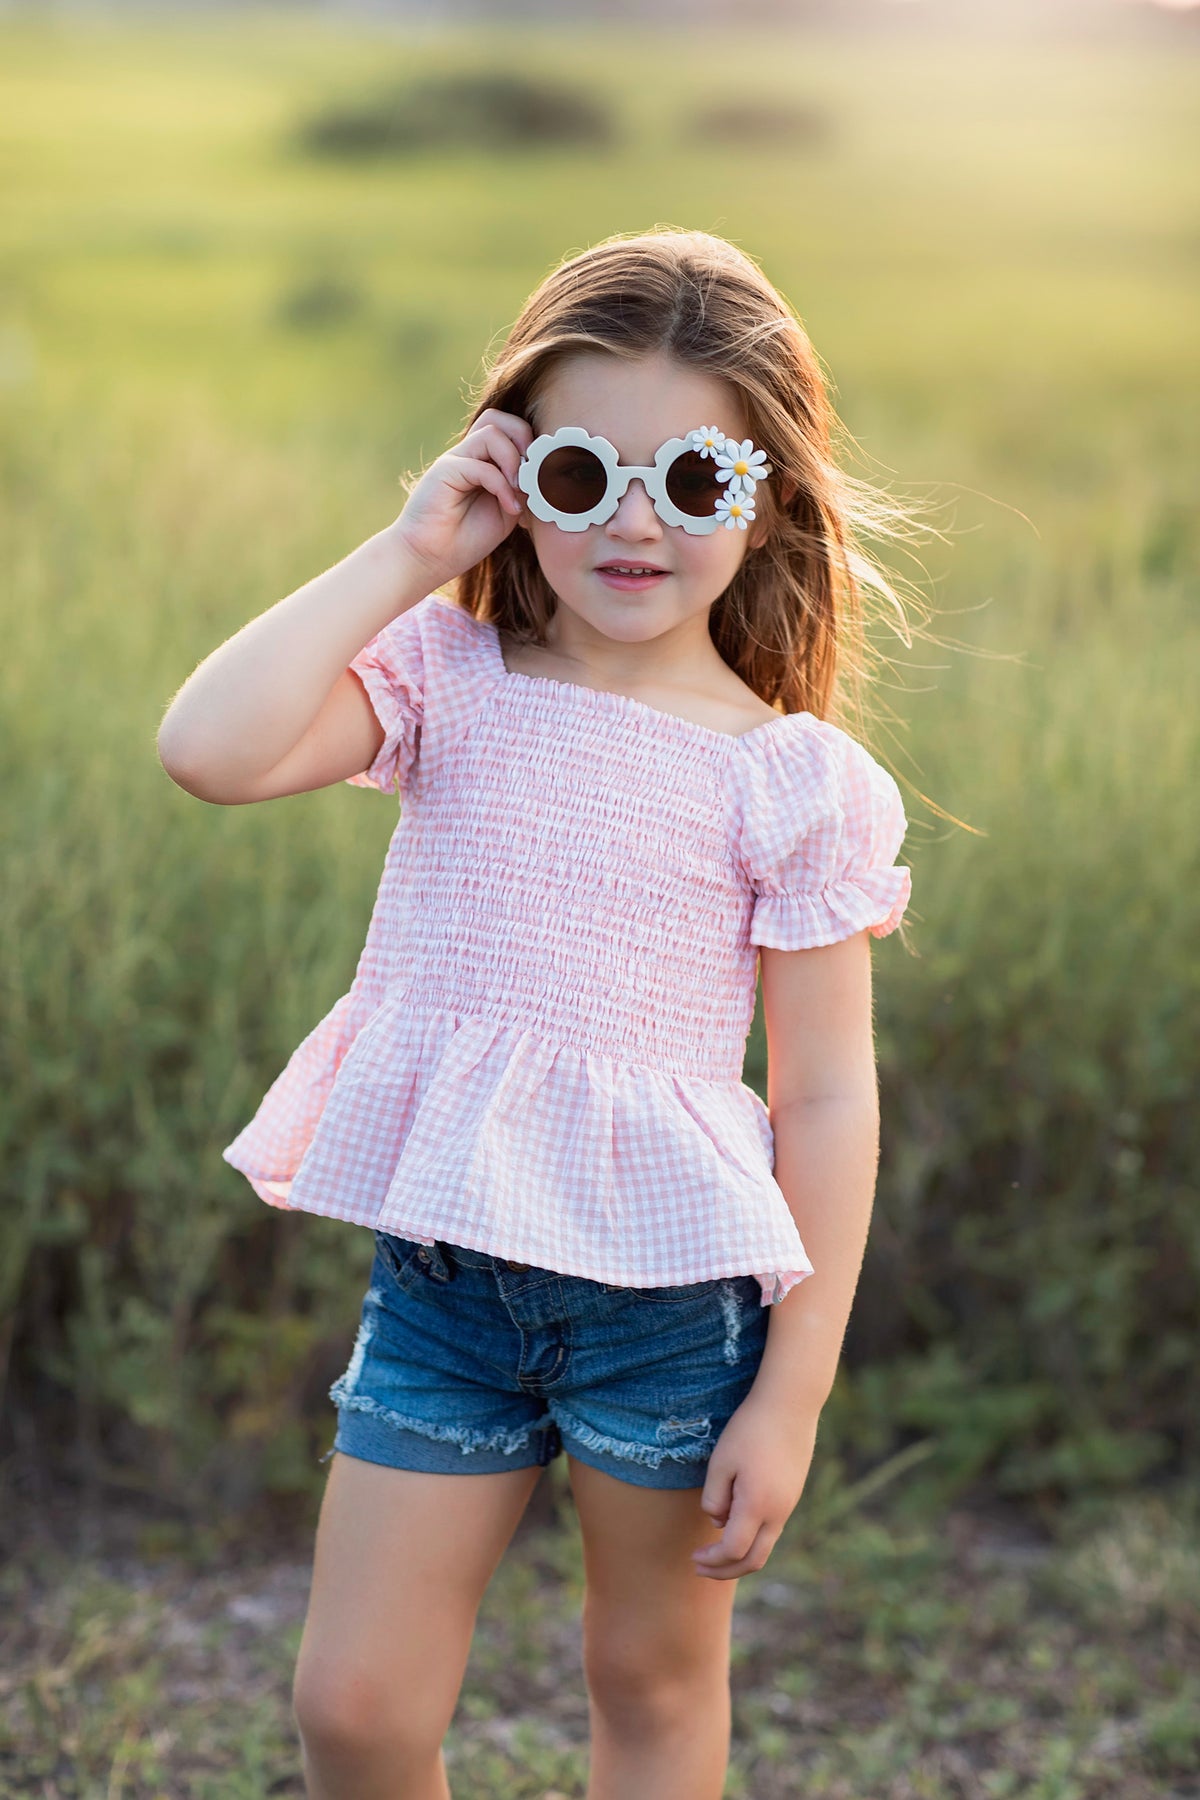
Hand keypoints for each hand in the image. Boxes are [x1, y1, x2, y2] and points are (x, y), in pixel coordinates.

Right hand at [391, 408, 532, 589]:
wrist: (430, 559)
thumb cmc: (466, 539)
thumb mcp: (507, 511)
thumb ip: (523, 489)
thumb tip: (544, 474)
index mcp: (482, 461)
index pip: (510, 430)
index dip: (531, 446)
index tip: (542, 479)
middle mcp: (468, 454)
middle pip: (498, 418)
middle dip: (525, 438)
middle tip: (533, 471)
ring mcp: (455, 459)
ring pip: (492, 432)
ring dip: (514, 460)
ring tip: (520, 490)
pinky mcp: (445, 471)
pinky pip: (481, 465)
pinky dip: (503, 485)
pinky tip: (510, 508)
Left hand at [692, 1392, 817, 1580]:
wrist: (790, 1405)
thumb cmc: (750, 1429)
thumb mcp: (721, 1462)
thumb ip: (714, 1499)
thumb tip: (718, 1522)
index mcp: (757, 1506)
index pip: (733, 1551)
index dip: (713, 1560)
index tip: (694, 1557)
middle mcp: (778, 1513)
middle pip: (754, 1560)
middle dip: (726, 1571)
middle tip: (700, 1568)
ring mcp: (788, 1505)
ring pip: (765, 1547)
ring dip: (739, 1556)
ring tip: (714, 1552)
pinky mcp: (791, 1495)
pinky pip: (771, 1529)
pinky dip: (751, 1538)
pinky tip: (733, 1525)